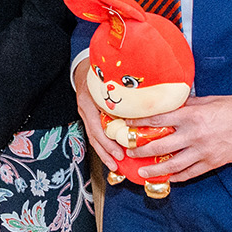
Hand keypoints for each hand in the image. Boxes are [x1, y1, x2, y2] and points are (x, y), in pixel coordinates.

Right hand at [72, 56, 124, 171]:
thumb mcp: (110, 79)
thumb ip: (125, 92)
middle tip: (116, 165)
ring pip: (93, 136)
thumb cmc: (100, 71)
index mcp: (89, 102)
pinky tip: (112, 152)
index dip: (107, 143)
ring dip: (103, 151)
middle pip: (94, 136)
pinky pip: (96, 132)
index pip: (96, 128)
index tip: (119, 153)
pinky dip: (103, 143)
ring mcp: (85, 113)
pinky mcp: (89, 115)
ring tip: (113, 165)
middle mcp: (85, 110)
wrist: (83, 66)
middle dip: (105, 152)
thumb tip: (148, 103)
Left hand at [125, 95, 231, 187]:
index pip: (157, 120)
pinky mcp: (212, 162)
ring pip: (173, 165)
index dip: (139, 123)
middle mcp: (194, 134)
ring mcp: (203, 151)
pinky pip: (190, 173)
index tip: (126, 125)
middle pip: (160, 146)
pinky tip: (168, 179)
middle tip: (129, 153)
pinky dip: (177, 177)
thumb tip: (171, 105)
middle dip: (141, 150)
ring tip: (142, 174)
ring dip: (155, 170)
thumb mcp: (208, 101)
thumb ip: (188, 105)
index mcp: (191, 116)